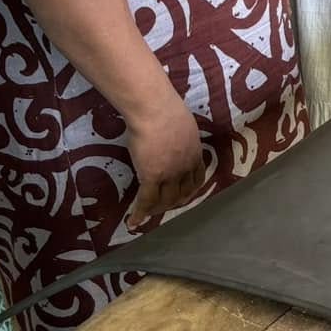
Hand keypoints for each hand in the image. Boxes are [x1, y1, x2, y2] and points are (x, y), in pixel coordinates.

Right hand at [124, 93, 206, 228]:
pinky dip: (140, 213)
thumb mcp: (182, 123)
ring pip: (166, 200)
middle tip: (163, 207)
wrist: (154, 109)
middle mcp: (185, 167)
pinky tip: (133, 221)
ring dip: (157, 209)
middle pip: (183, 192)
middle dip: (174, 202)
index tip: (184, 194)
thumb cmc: (165, 108)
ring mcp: (170, 173)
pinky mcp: (152, 176)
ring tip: (148, 213)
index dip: (190, 190)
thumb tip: (171, 134)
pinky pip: (146, 200)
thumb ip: (180, 135)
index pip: (197, 178)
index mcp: (194, 152)